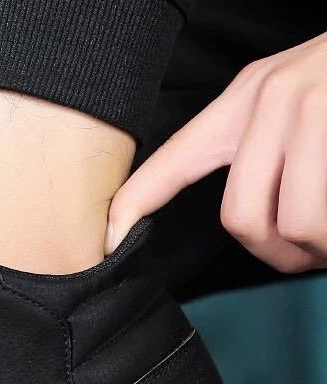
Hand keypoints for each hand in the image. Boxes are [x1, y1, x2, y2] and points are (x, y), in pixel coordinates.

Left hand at [107, 32, 326, 272]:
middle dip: (275, 253)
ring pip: (294, 223)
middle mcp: (270, 101)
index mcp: (243, 102)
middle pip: (240, 218)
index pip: (171, 161)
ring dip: (318, 248)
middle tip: (304, 255)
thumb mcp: (294, 103)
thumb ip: (260, 153)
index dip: (133, 205)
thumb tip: (254, 224)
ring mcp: (312, 109)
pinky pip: (326, 217)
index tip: (107, 240)